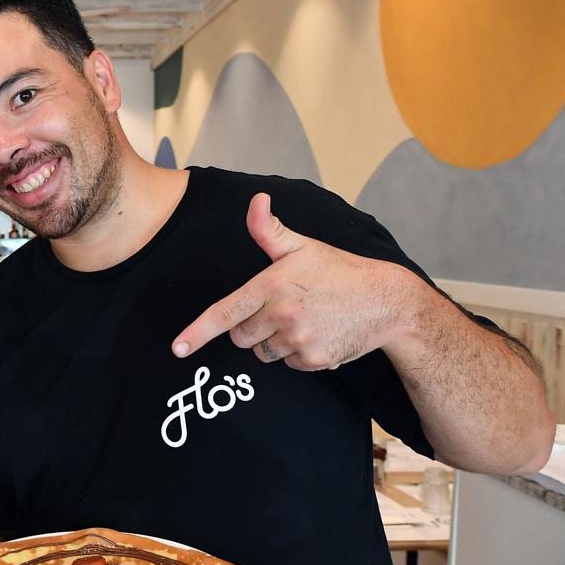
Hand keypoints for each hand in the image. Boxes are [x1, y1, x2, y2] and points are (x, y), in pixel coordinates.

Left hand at [171, 193, 409, 370]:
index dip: (197, 333)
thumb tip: (256, 200)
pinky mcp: (314, 360)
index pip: (224, 313)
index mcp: (271, 286)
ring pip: (263, 353)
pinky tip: (319, 334)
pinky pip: (288, 364)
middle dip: (251, 328)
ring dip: (274, 342)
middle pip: (240, 337)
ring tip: (304, 320)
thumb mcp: (303, 246)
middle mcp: (281, 315)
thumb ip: (268, 230)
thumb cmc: (339, 271)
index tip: (177, 348)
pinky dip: (297, 354)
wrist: (387, 301)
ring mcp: (298, 339)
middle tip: (280, 310)